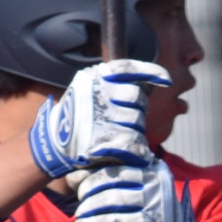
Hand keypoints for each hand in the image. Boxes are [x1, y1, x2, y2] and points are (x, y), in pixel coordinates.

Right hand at [27, 60, 169, 178]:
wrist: (54, 143)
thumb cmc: (79, 116)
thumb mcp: (90, 90)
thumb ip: (115, 85)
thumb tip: (150, 85)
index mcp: (95, 78)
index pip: (128, 69)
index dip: (151, 72)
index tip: (167, 80)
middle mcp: (98, 93)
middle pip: (137, 99)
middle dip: (138, 110)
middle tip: (126, 119)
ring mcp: (100, 117)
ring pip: (137, 123)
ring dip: (135, 131)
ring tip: (120, 135)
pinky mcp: (102, 141)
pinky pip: (133, 144)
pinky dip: (137, 150)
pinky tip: (135, 153)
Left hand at [73, 160, 196, 221]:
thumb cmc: (147, 211)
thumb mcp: (137, 188)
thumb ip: (113, 179)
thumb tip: (75, 173)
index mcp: (152, 166)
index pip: (121, 157)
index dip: (98, 161)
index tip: (80, 170)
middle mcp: (156, 180)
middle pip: (113, 178)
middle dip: (89, 188)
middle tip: (79, 201)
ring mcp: (156, 202)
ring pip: (113, 200)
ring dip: (89, 208)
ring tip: (79, 217)